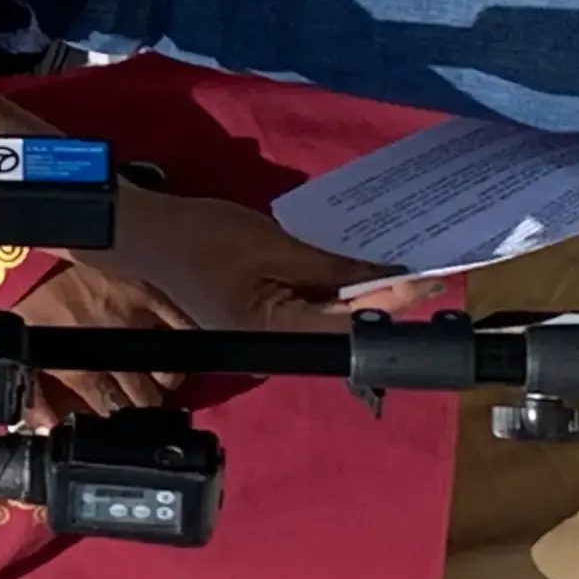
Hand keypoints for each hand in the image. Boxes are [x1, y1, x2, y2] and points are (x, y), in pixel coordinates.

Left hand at [10, 260, 189, 426]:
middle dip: (142, 405)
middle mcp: (113, 349)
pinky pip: (182, 326)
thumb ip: (35, 399)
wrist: (29, 260)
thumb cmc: (31, 310)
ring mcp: (134, 320)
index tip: (118, 418)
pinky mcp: (147, 294)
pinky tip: (174, 352)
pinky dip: (185, 343)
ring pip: (170, 372)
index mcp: (81, 367)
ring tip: (153, 378)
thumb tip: (51, 428)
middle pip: (148, 397)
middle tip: (135, 399)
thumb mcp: (24, 356)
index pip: (116, 408)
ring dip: (164, 380)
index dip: (119, 419)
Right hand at [108, 186, 429, 334]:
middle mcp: (275, 346)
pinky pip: (307, 307)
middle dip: (385, 299)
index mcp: (276, 333)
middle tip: (427, 271)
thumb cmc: (204, 238)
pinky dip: (332, 288)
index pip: (354, 329)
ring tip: (399, 266)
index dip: (397, 304)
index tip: (433, 280)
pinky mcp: (259, 316)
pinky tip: (354, 265)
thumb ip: (333, 264)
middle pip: (344, 328)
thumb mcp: (275, 244)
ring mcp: (266, 333)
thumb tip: (387, 272)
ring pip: (327, 318)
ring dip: (360, 293)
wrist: (145, 233)